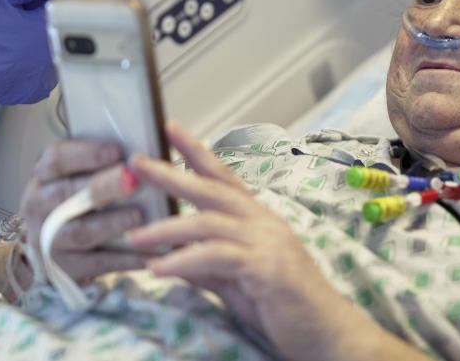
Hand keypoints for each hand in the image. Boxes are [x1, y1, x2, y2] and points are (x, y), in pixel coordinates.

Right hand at [0, 0, 74, 104]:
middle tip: (18, 28)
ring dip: (42, 49)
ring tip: (15, 46)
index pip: (63, 11)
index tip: (30, 9)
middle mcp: (52, 54)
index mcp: (47, 28)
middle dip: (44, 28)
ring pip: (54, 57)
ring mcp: (43, 76)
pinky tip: (17, 63)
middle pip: (59, 35)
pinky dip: (34, 70)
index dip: (46, 7)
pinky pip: (42, 78)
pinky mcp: (33, 91)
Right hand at [20, 140, 146, 281]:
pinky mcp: (65, 267)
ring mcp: (48, 239)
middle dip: (103, 187)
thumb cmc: (74, 199)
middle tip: (132, 181)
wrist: (51, 248)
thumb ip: (100, 163)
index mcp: (44, 176)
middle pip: (67, 194)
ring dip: (112, 223)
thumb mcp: (76, 175)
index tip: (118, 150)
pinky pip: (97, 263)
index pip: (56, 159)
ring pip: (80, 231)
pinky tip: (149, 254)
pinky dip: (124, 259)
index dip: (87, 154)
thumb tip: (142, 150)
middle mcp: (39, 205)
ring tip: (139, 216)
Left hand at [127, 122, 357, 360]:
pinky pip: (217, 256)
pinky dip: (184, 260)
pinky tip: (159, 267)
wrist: (326, 332)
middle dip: (172, 173)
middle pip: (212, 189)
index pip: (224, 176)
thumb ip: (205, 265)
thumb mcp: (236, 281)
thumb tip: (168, 255)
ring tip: (134, 238)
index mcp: (258, 219)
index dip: (197, 151)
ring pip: (209, 221)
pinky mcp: (267, 267)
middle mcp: (264, 222)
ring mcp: (268, 242)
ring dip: (166, 228)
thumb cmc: (284, 305)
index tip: (170, 128)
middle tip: (137, 162)